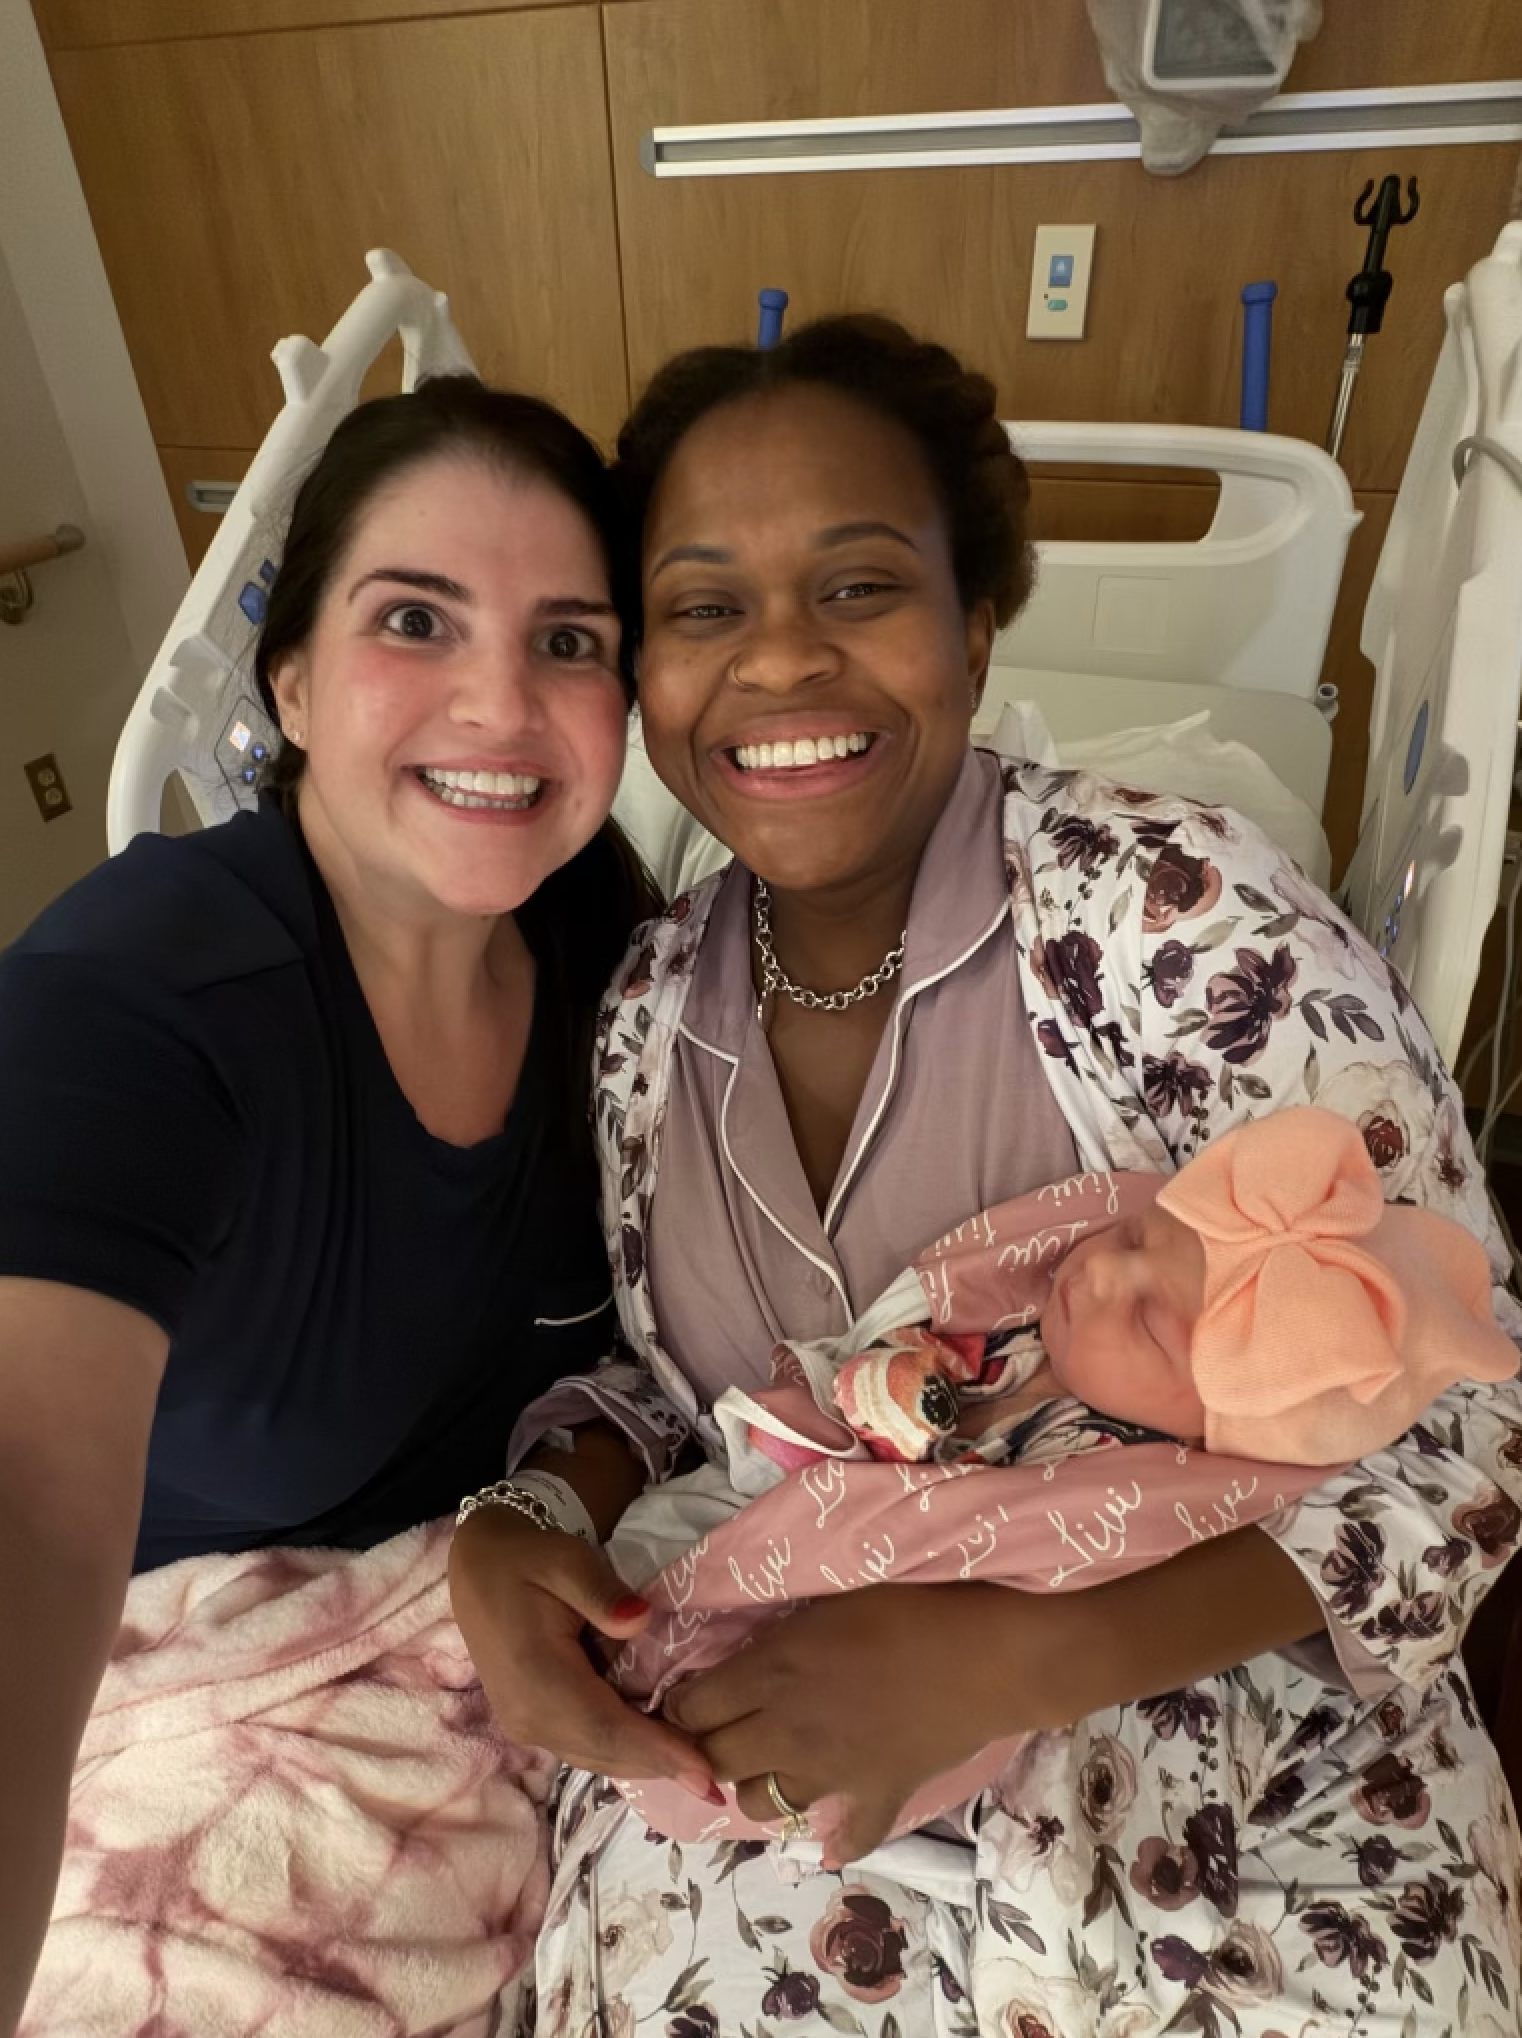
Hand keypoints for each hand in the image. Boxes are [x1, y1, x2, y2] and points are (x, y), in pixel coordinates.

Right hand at [449, 1508, 718, 1800]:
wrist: (478, 1566)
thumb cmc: (527, 1559)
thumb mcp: (566, 1558)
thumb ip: (601, 1591)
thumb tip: (640, 1620)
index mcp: (536, 1677)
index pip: (607, 1727)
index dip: (658, 1751)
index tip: (706, 1774)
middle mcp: (529, 1715)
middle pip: (606, 1753)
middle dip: (662, 1768)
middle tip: (716, 1782)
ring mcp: (527, 1724)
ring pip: (596, 1757)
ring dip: (645, 1764)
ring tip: (697, 1769)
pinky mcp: (532, 1722)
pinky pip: (586, 1747)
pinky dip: (625, 1751)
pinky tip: (659, 1746)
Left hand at [665, 1584, 1005, 1865]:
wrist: (984, 1652)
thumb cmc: (905, 1603)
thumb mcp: (825, 1600)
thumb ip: (777, 1638)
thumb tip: (744, 1659)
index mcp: (769, 1673)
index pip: (690, 1708)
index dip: (682, 1705)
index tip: (689, 1697)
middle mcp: (786, 1731)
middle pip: (716, 1759)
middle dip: (708, 1745)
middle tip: (724, 1727)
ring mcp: (830, 1774)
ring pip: (760, 1804)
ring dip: (757, 1786)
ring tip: (772, 1764)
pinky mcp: (875, 1798)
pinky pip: (844, 1839)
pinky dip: (832, 1841)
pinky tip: (828, 1838)